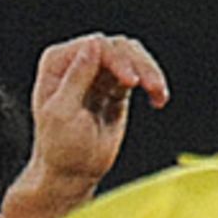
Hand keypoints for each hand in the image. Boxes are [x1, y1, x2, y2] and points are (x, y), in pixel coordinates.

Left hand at [27, 32, 168, 192]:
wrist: (72, 174)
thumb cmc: (60, 148)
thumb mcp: (62, 113)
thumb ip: (76, 77)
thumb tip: (94, 43)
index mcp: (58, 63)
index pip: (94, 46)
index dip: (116, 58)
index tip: (131, 82)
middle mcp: (78, 61)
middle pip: (117, 47)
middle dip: (138, 64)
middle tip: (153, 87)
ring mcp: (99, 72)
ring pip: (132, 56)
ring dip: (149, 71)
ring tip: (159, 93)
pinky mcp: (116, 86)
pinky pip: (139, 74)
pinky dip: (152, 83)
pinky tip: (159, 98)